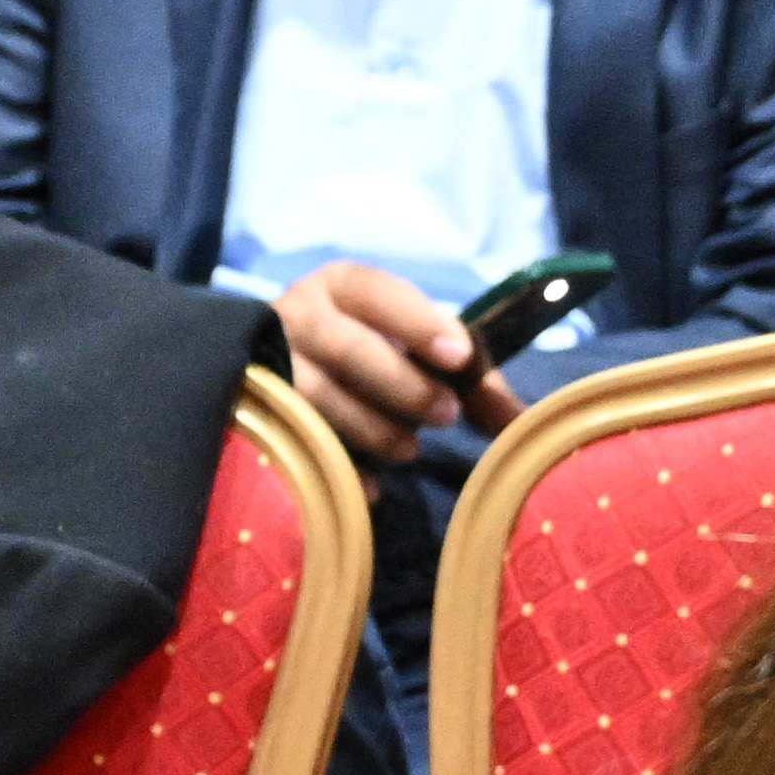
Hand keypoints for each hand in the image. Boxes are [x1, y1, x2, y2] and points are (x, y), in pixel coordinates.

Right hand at [275, 258, 524, 463]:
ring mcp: (270, 364)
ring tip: (410, 450)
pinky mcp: (253, 410)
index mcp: (341, 287)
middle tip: (445, 416)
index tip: (460, 356)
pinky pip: (298, 443)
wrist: (264, 364)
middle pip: (350, 349)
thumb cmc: (363, 351)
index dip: (419, 323)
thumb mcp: (407, 343)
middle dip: (405, 386)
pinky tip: (372, 487)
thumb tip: (521, 422)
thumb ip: (466, 378)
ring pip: (319, 398)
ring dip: (374, 428)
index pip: (378, 293)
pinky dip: (340, 469)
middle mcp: (297, 315)